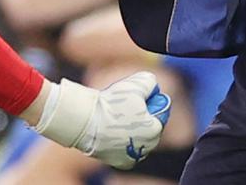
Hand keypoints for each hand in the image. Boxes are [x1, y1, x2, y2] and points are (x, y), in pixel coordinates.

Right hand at [32, 71, 165, 169]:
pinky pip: (124, 148)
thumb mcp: (135, 84)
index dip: (148, 100)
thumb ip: (149, 83)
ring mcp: (133, 157)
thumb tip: (152, 86)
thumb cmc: (111, 104)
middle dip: (140, 115)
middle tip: (122, 105)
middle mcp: (148, 147)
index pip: (160, 110)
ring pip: (136, 138)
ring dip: (129, 128)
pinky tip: (110, 130)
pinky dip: (119, 139)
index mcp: (155, 129)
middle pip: (149, 125)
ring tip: (114, 117)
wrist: (84, 122)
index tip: (135, 95)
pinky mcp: (120, 163)